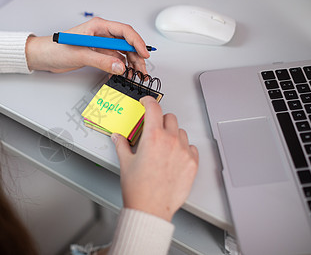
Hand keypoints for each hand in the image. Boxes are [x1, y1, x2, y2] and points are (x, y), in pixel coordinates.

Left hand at [25, 17, 148, 73]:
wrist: (43, 57)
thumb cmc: (56, 49)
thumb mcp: (80, 54)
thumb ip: (101, 61)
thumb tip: (120, 66)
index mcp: (98, 27)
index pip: (124, 31)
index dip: (136, 42)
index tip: (144, 54)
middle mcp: (101, 34)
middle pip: (126, 43)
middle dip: (136, 56)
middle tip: (142, 70)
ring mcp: (100, 45)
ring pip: (122, 53)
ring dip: (130, 63)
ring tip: (135, 74)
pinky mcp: (97, 54)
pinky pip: (114, 60)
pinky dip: (120, 68)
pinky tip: (122, 75)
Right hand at [111, 96, 198, 220]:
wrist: (151, 209)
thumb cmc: (138, 188)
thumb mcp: (126, 163)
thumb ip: (121, 145)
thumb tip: (118, 137)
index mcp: (153, 137)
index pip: (153, 108)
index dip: (148, 101)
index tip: (146, 102)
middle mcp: (170, 141)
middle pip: (169, 117)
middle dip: (160, 120)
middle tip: (153, 129)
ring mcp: (183, 152)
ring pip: (181, 131)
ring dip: (172, 134)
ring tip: (163, 146)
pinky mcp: (192, 163)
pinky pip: (191, 147)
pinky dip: (183, 148)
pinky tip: (174, 156)